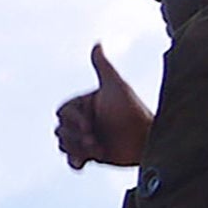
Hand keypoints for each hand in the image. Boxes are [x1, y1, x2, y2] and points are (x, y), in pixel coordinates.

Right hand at [55, 44, 149, 170]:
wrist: (148, 139)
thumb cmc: (133, 111)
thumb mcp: (116, 86)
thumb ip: (103, 67)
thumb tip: (97, 44)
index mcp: (86, 104)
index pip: (62, 113)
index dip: (72, 120)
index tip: (89, 123)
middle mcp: (85, 120)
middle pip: (60, 130)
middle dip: (74, 136)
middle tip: (94, 139)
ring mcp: (88, 138)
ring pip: (64, 145)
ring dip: (76, 148)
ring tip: (96, 149)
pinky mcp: (93, 155)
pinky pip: (72, 160)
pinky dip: (74, 161)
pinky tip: (83, 163)